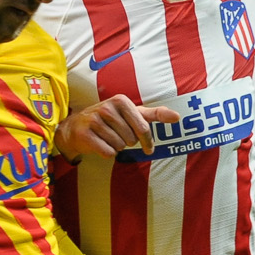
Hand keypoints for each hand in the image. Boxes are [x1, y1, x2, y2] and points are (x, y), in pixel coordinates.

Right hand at [55, 95, 181, 160]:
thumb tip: (178, 117)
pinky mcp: (85, 134)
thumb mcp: (132, 114)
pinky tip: (100, 144)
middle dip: (127, 142)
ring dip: (116, 147)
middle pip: (131, 140)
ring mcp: (95, 120)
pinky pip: (108, 153)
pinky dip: (106, 153)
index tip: (149, 149)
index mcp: (121, 100)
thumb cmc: (110, 121)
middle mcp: (107, 107)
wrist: (76, 127)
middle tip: (116, 136)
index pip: (143, 128)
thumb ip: (155, 114)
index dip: (147, 142)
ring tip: (107, 139)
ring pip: (119, 147)